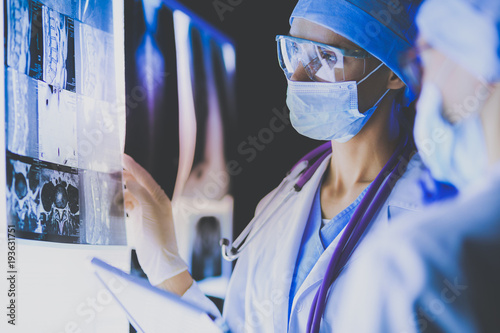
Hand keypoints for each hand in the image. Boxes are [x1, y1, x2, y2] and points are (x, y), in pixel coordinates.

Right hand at [122, 154, 188, 287]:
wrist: (159, 259)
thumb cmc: (158, 236)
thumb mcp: (150, 212)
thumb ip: (141, 194)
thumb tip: (131, 181)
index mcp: (159, 197)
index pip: (144, 177)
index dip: (133, 166)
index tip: (121, 156)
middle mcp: (154, 202)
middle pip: (138, 183)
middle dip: (126, 175)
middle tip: (110, 169)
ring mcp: (146, 211)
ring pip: (132, 194)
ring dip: (122, 188)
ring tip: (109, 183)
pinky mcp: (140, 220)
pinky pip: (129, 205)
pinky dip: (121, 201)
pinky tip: (114, 200)